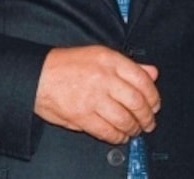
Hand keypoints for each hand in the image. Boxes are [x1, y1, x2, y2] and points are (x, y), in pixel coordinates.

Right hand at [34, 45, 160, 143]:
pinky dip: (117, 137)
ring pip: (124, 119)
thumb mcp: (100, 55)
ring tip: (135, 130)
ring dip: (133, 128)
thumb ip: (130, 65)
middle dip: (147, 116)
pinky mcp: (81, 116)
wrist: (38, 75)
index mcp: (110, 60)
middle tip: (149, 122)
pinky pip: (106, 131)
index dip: (153, 96)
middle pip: (136, 102)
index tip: (155, 105)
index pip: (143, 80)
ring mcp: (93, 98)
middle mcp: (104, 78)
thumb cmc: (68, 65)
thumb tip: (153, 73)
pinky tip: (120, 136)